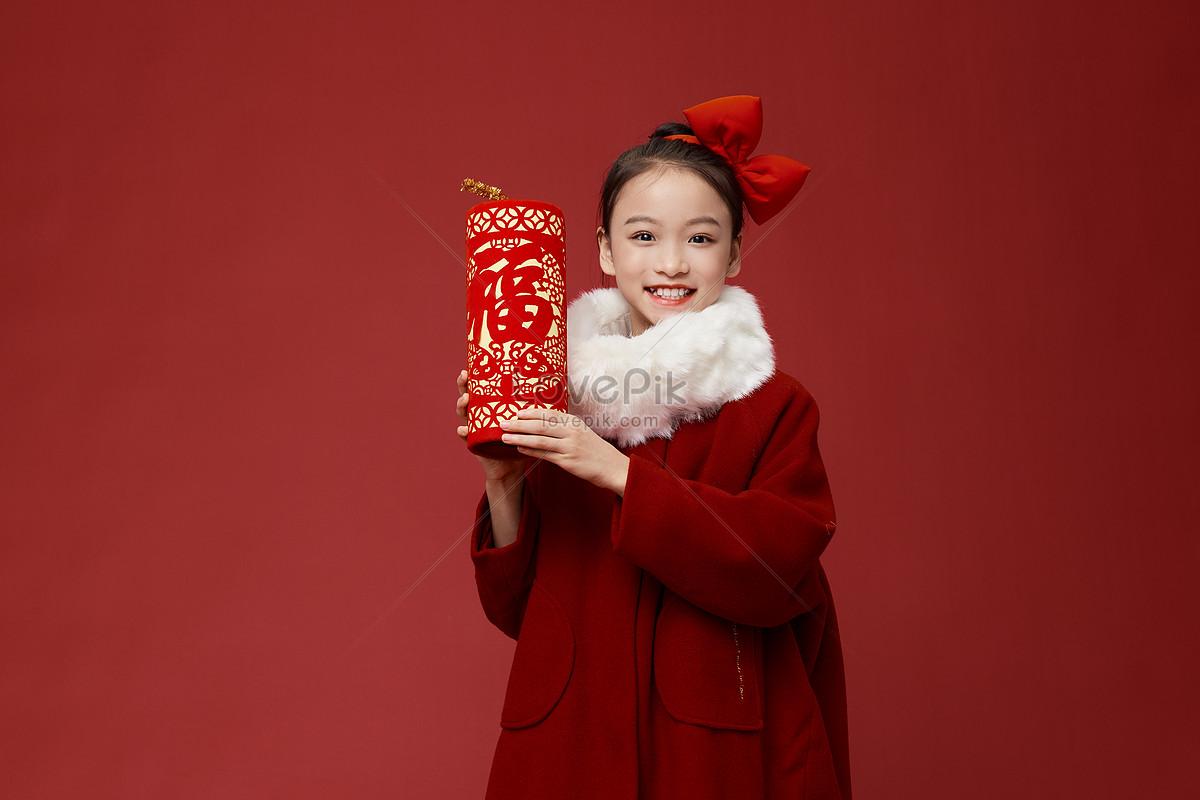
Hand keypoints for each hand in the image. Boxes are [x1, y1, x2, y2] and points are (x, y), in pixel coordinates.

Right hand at [456, 370, 524, 485]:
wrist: (512, 465)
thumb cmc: (519, 439)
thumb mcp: (522, 419)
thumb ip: (527, 405)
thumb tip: (546, 385)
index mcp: (489, 407)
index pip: (479, 390)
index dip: (473, 378)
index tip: (471, 367)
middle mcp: (478, 416)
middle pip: (467, 397)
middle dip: (463, 386)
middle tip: (464, 376)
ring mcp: (474, 429)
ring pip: (463, 414)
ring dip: (462, 405)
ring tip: (466, 399)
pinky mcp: (474, 443)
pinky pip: (465, 436)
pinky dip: (463, 432)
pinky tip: (463, 429)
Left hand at [498, 408, 629, 495]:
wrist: (614, 468)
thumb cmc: (596, 452)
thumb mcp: (583, 434)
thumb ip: (565, 428)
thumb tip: (544, 425)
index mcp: (574, 422)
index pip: (549, 414)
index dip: (531, 412)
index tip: (516, 412)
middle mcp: (571, 431)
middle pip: (540, 425)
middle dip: (519, 423)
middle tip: (502, 422)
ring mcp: (570, 446)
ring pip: (539, 439)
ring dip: (519, 437)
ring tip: (504, 437)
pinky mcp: (568, 461)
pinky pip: (545, 454)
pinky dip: (530, 450)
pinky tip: (519, 448)